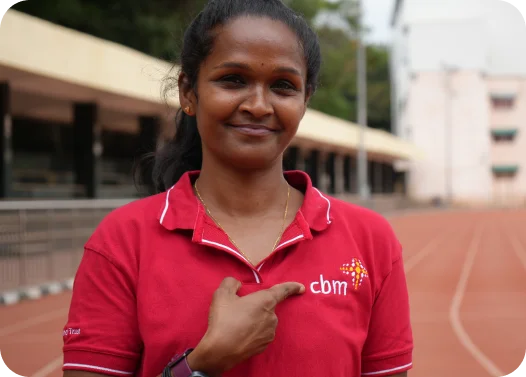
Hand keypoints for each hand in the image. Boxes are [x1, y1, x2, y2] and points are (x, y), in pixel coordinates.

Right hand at [187, 277, 304, 375]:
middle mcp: (272, 316)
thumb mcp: (222, 294)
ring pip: (264, 320)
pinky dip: (254, 331)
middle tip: (239, 310)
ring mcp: (270, 332)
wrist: (220, 351)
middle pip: (268, 306)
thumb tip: (237, 284)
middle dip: (257, 306)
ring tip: (237, 323)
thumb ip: (231, 283)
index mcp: (265, 301)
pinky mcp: (265, 345)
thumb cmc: (223, 320)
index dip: (292, 287)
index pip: (283, 290)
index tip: (301, 287)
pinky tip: (241, 334)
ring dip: (255, 319)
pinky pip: (262, 333)